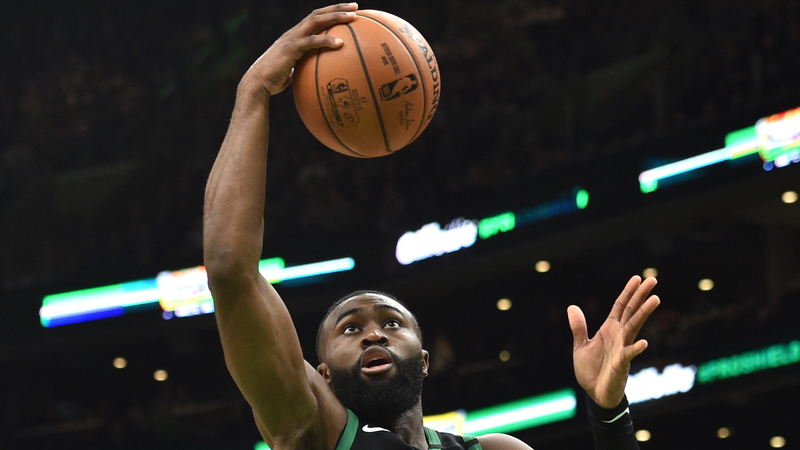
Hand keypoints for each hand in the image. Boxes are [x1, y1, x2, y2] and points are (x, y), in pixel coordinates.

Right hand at [240, 3, 357, 97]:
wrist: (258, 83)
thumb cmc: (274, 80)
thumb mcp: (293, 70)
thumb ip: (304, 67)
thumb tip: (317, 74)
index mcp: (295, 36)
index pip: (315, 18)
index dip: (330, 13)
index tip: (347, 11)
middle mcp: (294, 33)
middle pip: (318, 14)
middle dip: (337, 8)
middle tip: (356, 6)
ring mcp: (291, 38)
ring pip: (316, 21)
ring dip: (335, 17)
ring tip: (352, 17)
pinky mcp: (290, 48)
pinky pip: (311, 41)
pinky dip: (326, 41)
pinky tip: (340, 43)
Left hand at [567, 276, 659, 408]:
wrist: (595, 394)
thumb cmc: (591, 370)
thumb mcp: (580, 346)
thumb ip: (578, 328)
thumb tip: (572, 306)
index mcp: (609, 329)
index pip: (621, 306)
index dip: (628, 292)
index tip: (638, 278)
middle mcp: (619, 336)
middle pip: (632, 311)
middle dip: (641, 295)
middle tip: (653, 279)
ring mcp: (622, 348)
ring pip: (634, 327)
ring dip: (644, 313)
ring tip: (655, 299)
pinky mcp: (621, 364)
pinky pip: (629, 355)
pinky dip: (635, 349)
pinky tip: (643, 342)